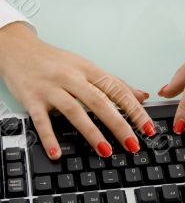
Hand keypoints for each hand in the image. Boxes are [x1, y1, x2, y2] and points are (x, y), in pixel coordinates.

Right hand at [0, 22, 155, 158]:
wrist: (19, 48)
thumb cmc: (55, 60)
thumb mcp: (86, 66)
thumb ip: (113, 82)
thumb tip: (142, 95)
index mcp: (88, 69)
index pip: (117, 90)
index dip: (135, 110)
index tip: (148, 127)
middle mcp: (71, 77)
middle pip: (99, 102)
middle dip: (119, 124)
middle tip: (133, 144)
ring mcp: (51, 88)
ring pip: (74, 111)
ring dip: (92, 133)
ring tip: (106, 151)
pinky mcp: (32, 99)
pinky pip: (41, 121)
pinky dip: (49, 138)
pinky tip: (58, 154)